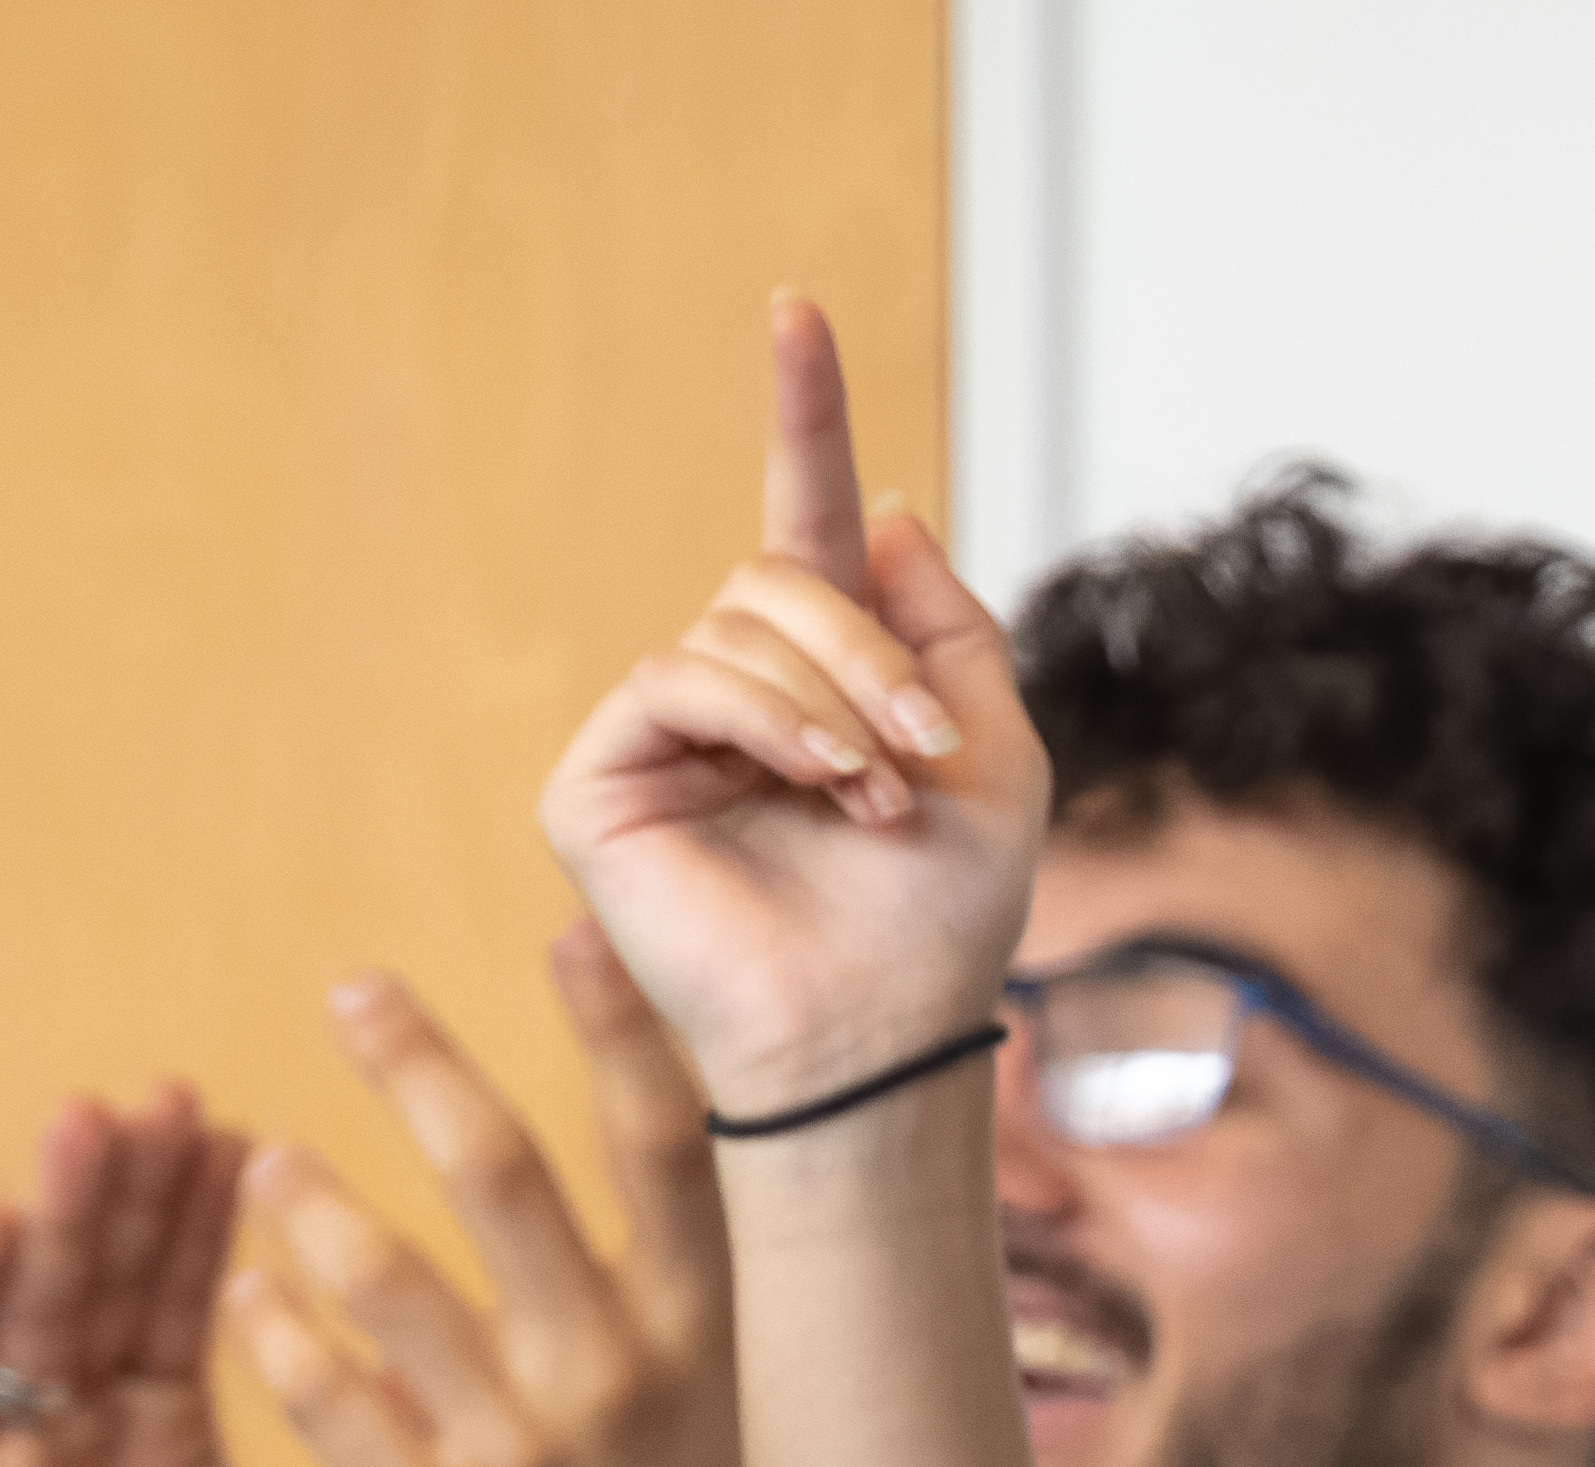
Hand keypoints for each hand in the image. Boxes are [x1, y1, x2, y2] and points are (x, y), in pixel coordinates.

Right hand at [0, 1084, 400, 1466]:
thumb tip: (490, 1358)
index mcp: (168, 1433)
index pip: (186, 1294)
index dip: (204, 1214)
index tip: (239, 1124)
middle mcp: (78, 1430)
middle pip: (102, 1279)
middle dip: (128, 1188)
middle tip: (165, 1094)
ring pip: (21, 1311)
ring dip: (50, 1216)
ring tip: (86, 1120)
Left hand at [219, 933, 750, 1466]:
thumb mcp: (773, 1416)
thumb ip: (747, 1288)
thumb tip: (777, 1138)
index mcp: (723, 1335)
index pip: (672, 1140)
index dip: (619, 1023)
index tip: (565, 923)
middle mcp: (626, 1376)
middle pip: (504, 1172)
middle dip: (416, 1061)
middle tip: (351, 992)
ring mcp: (528, 1456)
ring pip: (383, 1276)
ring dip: (311, 1200)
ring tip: (264, 1163)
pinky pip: (326, 1398)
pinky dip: (277, 1330)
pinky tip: (246, 1293)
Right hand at [535, 291, 1038, 1116]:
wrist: (892, 1028)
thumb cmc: (947, 915)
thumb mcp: (998, 747)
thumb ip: (947, 621)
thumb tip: (881, 506)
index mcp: (823, 678)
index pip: (804, 522)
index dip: (803, 417)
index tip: (797, 311)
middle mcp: (733, 695)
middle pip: (779, 574)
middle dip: (869, 651)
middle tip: (922, 751)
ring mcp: (659, 735)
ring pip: (736, 624)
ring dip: (833, 703)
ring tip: (879, 798)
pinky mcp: (597, 782)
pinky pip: (679, 678)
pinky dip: (766, 724)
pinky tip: (820, 790)